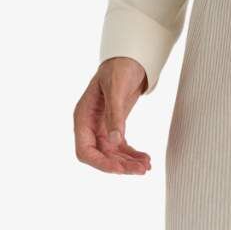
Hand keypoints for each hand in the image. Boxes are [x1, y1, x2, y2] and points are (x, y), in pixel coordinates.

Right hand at [74, 56, 151, 173]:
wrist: (128, 59)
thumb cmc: (119, 69)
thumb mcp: (117, 89)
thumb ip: (115, 114)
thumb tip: (114, 141)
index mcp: (83, 117)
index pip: (84, 150)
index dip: (100, 163)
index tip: (119, 169)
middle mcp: (89, 126)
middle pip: (100, 156)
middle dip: (120, 165)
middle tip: (142, 170)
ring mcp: (101, 128)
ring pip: (112, 155)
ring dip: (129, 163)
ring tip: (147, 166)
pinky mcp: (114, 127)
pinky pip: (121, 148)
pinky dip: (132, 155)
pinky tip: (146, 159)